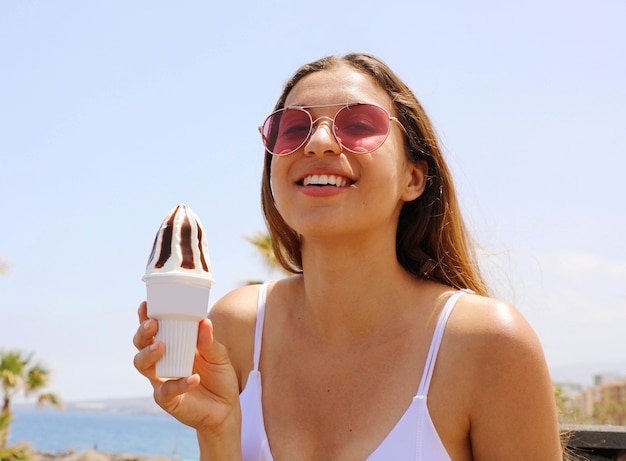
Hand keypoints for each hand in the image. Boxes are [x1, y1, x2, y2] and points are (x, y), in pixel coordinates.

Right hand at [133, 302, 241, 433]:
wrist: (226, 408)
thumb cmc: (219, 376)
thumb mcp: (218, 355)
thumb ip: (209, 341)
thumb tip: (204, 321)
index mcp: (173, 345)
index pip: (154, 329)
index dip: (146, 317)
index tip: (146, 305)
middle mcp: (162, 361)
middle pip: (140, 345)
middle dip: (142, 334)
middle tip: (152, 325)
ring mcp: (162, 380)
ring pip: (143, 366)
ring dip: (149, 354)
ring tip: (161, 346)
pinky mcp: (168, 400)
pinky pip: (166, 391)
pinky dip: (179, 384)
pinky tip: (194, 378)